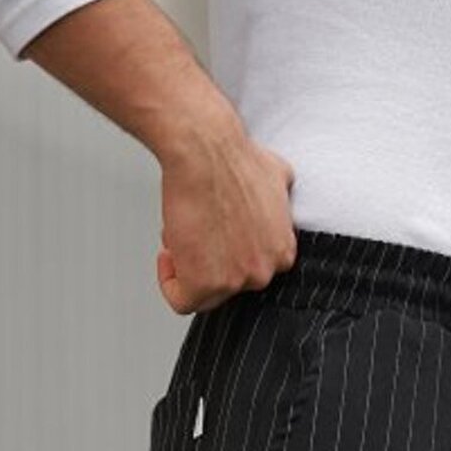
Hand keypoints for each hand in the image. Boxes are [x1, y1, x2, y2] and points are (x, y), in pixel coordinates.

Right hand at [155, 110, 297, 314]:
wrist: (205, 150)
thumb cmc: (232, 156)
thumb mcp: (276, 173)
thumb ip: (280, 194)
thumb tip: (278, 191)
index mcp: (283, 252)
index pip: (254, 270)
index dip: (230, 255)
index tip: (215, 239)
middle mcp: (265, 271)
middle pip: (230, 284)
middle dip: (208, 259)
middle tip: (194, 234)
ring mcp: (236, 281)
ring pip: (206, 293)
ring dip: (188, 267)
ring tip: (180, 235)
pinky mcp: (205, 284)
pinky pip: (182, 300)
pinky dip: (169, 281)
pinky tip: (167, 256)